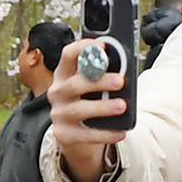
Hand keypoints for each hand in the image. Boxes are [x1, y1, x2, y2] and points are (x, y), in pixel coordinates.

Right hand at [46, 55, 124, 180]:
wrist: (74, 135)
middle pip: (75, 83)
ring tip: (122, 106)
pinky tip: (121, 131)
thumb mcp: (90, 87)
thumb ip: (101, 76)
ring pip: (79, 109)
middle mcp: (57, 92)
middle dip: (99, 81)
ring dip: (102, 107)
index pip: (67, 55)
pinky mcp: (64, 134)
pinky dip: (105, 133)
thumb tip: (124, 71)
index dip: (83, 47)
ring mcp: (59, 114)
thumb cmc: (87, 102)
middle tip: (120, 81)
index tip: (103, 45)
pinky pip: (86, 135)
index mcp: (64, 74)